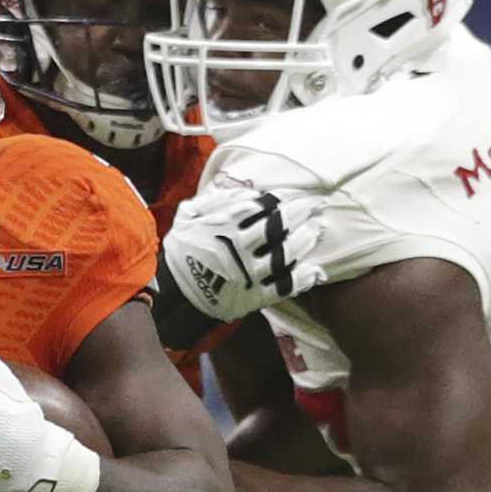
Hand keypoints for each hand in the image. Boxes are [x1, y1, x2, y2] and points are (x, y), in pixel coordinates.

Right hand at [162, 186, 328, 325]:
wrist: (173, 296)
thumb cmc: (182, 252)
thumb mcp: (188, 216)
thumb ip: (216, 201)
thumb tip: (250, 195)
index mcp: (224, 225)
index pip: (263, 205)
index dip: (282, 198)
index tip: (293, 194)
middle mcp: (240, 247)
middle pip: (280, 225)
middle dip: (302, 212)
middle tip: (317, 204)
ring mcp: (249, 273)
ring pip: (286, 254)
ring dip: (305, 240)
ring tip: (317, 230)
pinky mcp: (253, 297)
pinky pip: (284, 286)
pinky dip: (302, 278)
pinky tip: (313, 270)